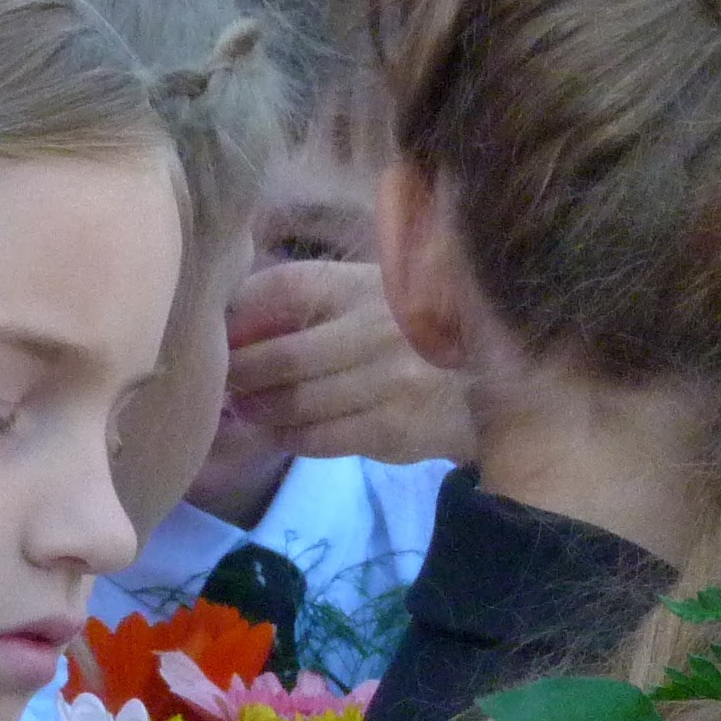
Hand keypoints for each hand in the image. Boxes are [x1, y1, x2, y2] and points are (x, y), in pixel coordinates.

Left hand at [222, 262, 475, 470]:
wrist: (502, 385)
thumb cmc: (423, 336)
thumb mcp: (379, 295)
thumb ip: (318, 300)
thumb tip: (234, 320)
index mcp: (369, 283)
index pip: (283, 288)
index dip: (240, 314)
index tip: (217, 333)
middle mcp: (378, 326)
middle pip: (284, 354)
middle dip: (241, 372)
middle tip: (220, 383)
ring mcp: (389, 381)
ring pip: (298, 402)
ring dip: (261, 410)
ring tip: (244, 410)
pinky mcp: (395, 429)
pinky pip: (322, 438)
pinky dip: (290, 437)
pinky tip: (278, 433)